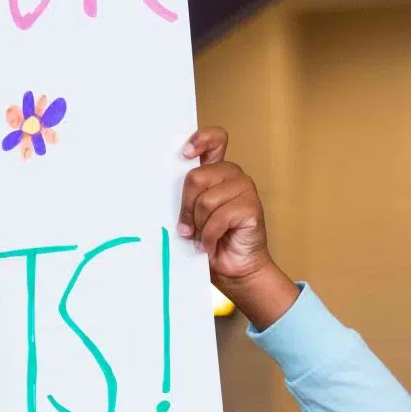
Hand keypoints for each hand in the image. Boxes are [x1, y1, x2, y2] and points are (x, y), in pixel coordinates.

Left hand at [176, 128, 297, 327]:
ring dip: (199, 226)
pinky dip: (210, 236)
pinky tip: (211, 245)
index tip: (185, 154)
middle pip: (197, 176)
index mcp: (216, 173)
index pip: (215, 140)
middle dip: (185, 207)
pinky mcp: (253, 208)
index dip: (201, 140)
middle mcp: (232, 177)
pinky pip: (219, 217)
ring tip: (202, 239)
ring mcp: (245, 190)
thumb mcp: (190, 218)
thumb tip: (157, 190)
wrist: (234, 272)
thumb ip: (185, 199)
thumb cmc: (209, 244)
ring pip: (206, 200)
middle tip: (186, 229)